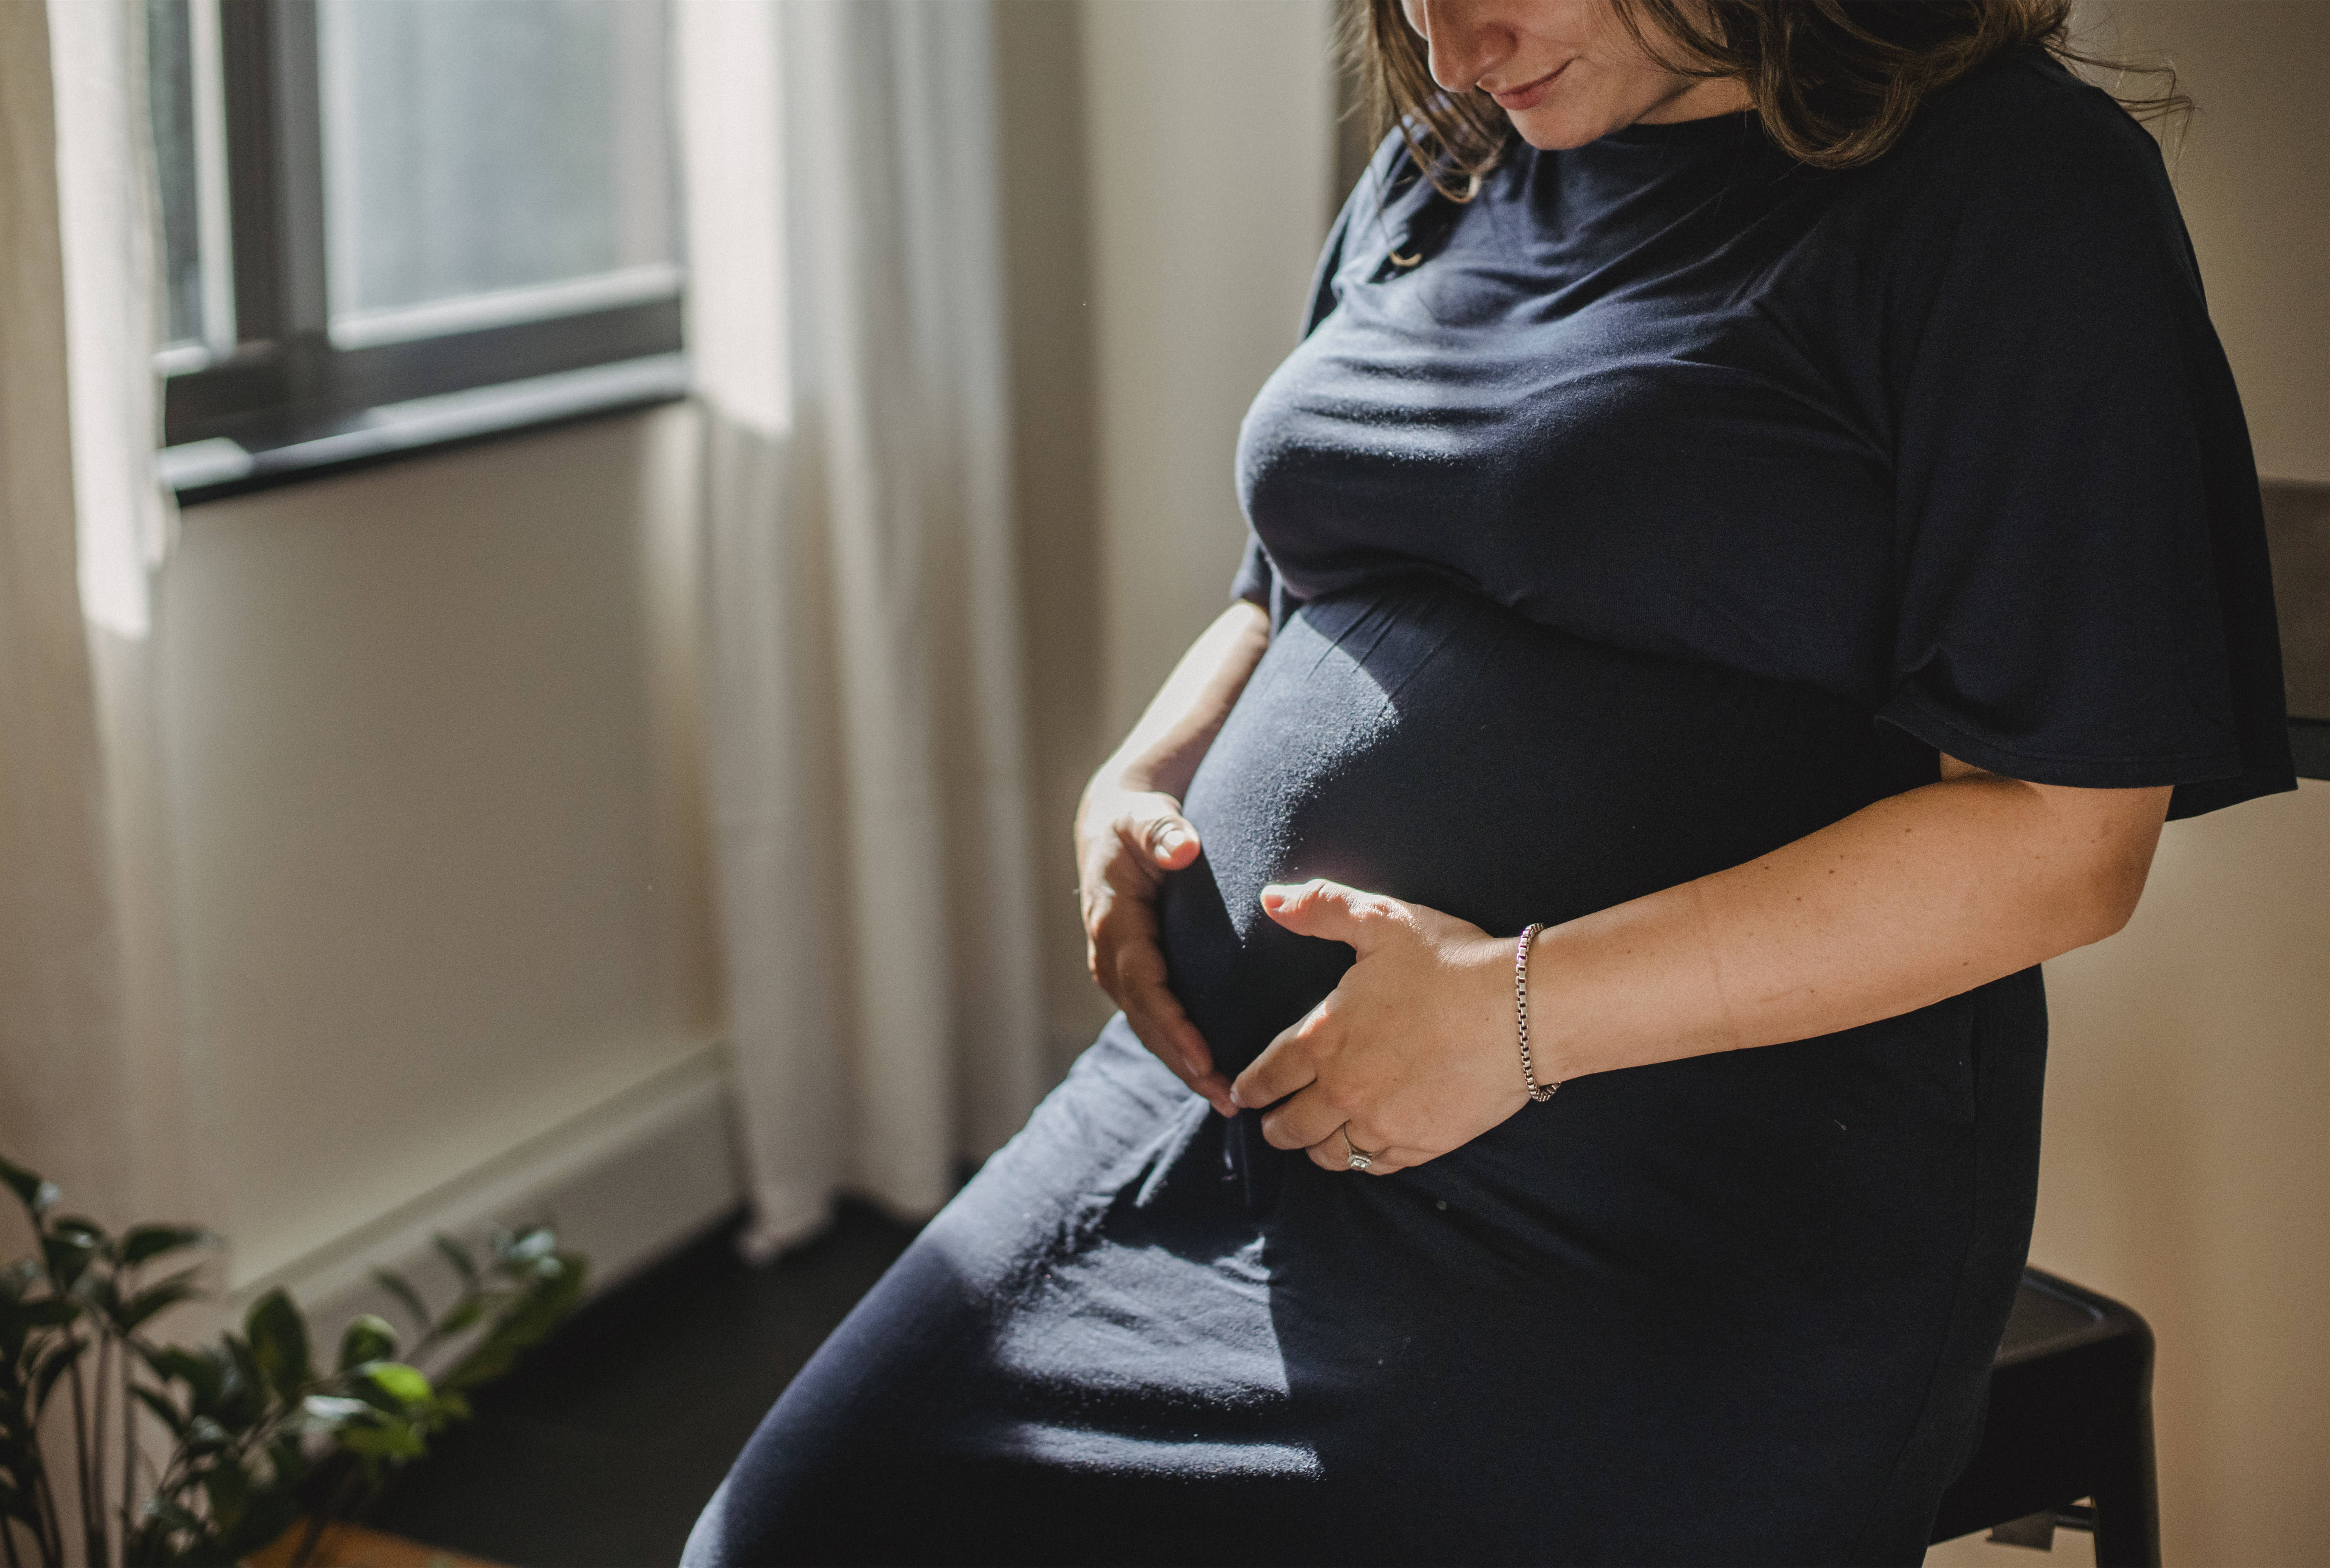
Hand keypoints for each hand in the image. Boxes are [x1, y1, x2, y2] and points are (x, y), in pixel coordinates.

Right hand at [1077, 777, 1236, 1115]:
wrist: (1110, 825)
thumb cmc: (1134, 821)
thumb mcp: (1145, 817)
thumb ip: (1162, 831)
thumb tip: (1184, 847)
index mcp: (1114, 925)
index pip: (1144, 986)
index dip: (1173, 1026)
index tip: (1205, 1059)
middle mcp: (1110, 956)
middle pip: (1147, 1022)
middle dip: (1183, 1063)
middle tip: (1229, 1098)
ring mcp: (1118, 970)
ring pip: (1150, 1029)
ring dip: (1184, 1066)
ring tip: (1227, 1099)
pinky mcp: (1133, 976)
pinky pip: (1155, 1019)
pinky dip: (1180, 1048)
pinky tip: (1213, 1072)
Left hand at [1230, 879, 1524, 1172]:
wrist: (1522, 1012)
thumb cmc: (1451, 962)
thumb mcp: (1382, 921)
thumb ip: (1321, 908)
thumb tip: (1270, 900)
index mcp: (1325, 1038)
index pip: (1269, 1075)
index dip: (1250, 1088)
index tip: (1242, 1094)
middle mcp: (1344, 1089)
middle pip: (1289, 1127)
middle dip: (1274, 1127)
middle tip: (1271, 1125)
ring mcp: (1383, 1123)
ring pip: (1330, 1154)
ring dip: (1315, 1148)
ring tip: (1314, 1141)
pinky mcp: (1422, 1145)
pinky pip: (1377, 1167)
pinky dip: (1363, 1161)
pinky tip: (1364, 1149)